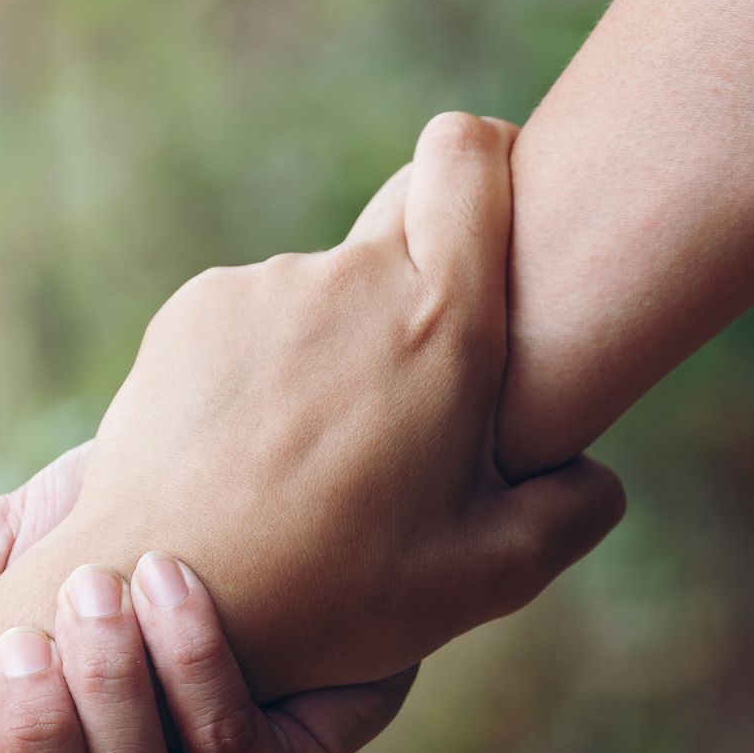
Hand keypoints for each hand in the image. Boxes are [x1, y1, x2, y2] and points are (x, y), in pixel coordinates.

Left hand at [52, 112, 623, 699]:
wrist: (159, 598)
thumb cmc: (330, 596)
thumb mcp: (487, 579)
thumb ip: (574, 509)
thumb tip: (594, 472)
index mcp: (443, 322)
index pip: (468, 154)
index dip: (485, 164)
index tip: (488, 216)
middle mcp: (350, 277)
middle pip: (399, 221)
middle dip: (415, 290)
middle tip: (402, 404)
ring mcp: (261, 287)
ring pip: (325, 287)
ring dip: (332, 346)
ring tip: (311, 460)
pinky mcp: (192, 311)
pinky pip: (253, 315)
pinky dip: (261, 367)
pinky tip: (249, 453)